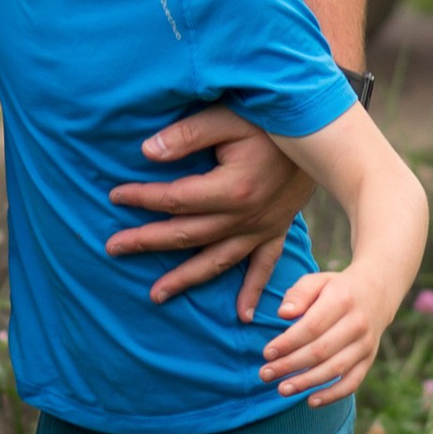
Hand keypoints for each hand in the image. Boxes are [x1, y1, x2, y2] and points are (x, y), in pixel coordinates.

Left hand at [105, 109, 308, 312]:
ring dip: (185, 278)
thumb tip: (147, 153)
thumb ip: (186, 135)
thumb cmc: (268, 120)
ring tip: (155, 295)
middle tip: (113, 248)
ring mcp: (262, 228)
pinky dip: (253, 291)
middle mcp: (246, 217)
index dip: (142, 197)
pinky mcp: (276, 230)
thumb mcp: (226, 118)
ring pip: (217, 260)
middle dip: (147, 241)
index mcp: (232, 188)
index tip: (114, 196)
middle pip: (188, 234)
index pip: (175, 199)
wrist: (319, 132)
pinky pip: (263, 267)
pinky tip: (244, 316)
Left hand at [257, 267, 389, 406]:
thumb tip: (283, 314)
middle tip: (266, 374)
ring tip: (282, 389)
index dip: (288, 343)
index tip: (266, 353)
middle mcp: (357, 324)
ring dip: (307, 383)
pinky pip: (352, 382)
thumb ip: (299, 294)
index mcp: (342, 301)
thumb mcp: (317, 281)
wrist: (375, 294)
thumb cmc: (336, 288)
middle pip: (321, 351)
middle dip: (290, 365)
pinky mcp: (369, 360)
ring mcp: (366, 345)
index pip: (311, 327)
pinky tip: (311, 401)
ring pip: (335, 369)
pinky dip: (333, 395)